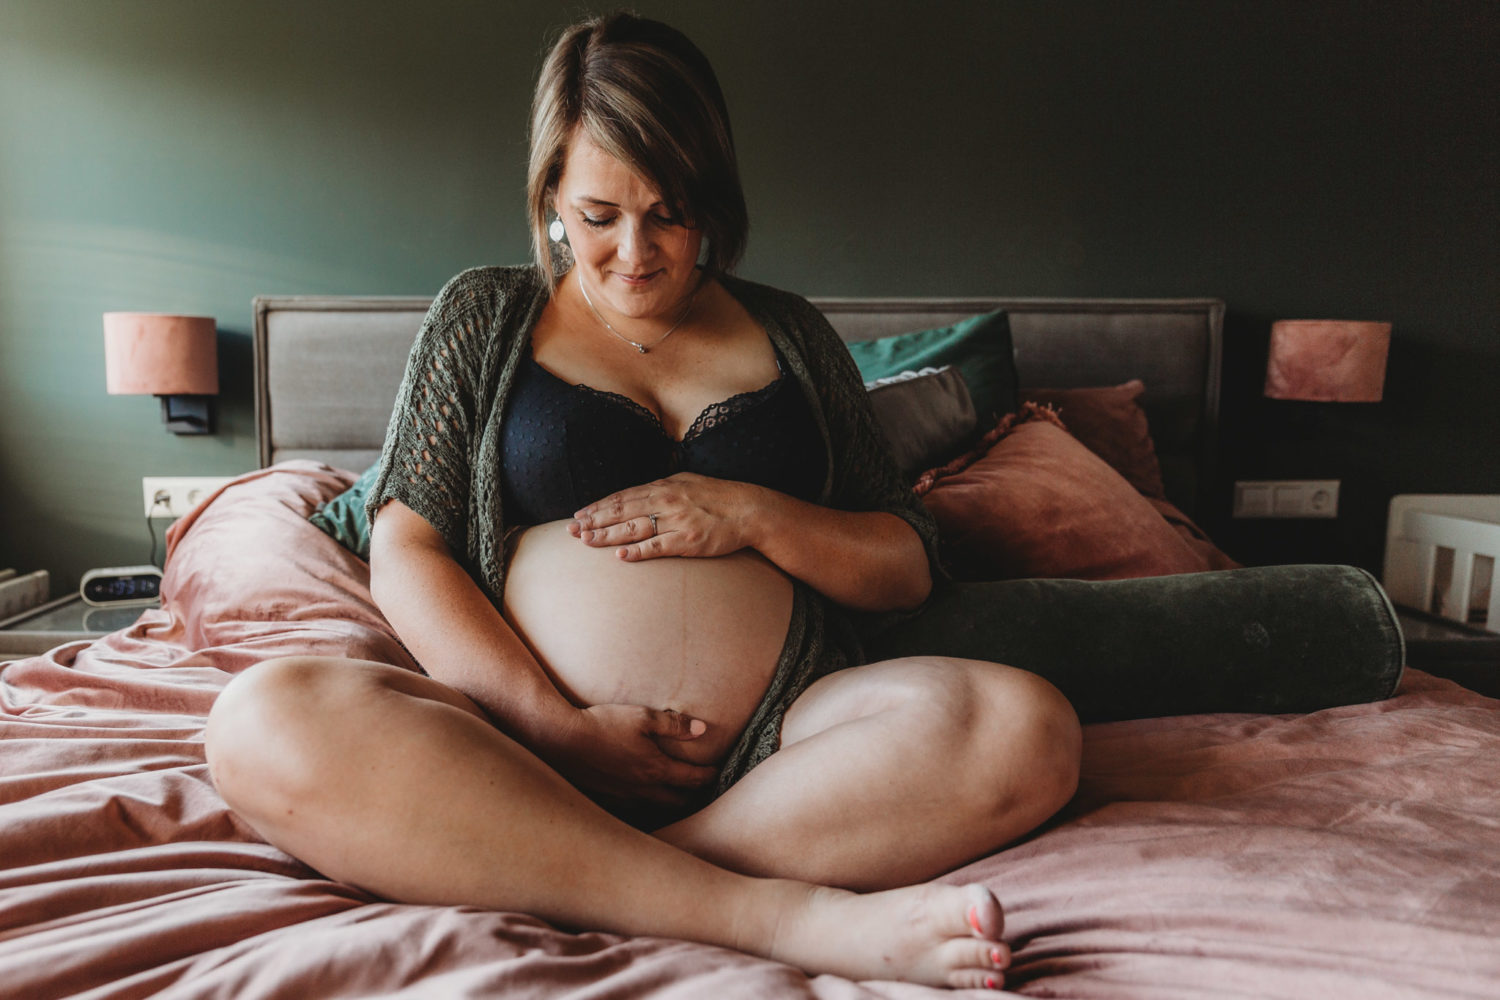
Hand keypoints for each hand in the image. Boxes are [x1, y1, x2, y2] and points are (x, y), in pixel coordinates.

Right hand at [540, 703, 717, 803]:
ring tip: (677, 797)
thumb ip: (674, 724)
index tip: (717, 772)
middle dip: (693, 796)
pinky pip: (633, 809)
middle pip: (678, 802)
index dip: (708, 776)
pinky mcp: (606, 800)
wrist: (562, 740)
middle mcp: (643, 790)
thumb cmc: (604, 724)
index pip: (692, 779)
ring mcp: (623, 798)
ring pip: (656, 809)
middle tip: (701, 789)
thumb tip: (702, 729)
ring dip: (670, 804)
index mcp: (656, 769)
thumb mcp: (643, 717)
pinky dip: (645, 806)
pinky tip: (643, 799)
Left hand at [570, 472, 762, 560]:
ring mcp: (677, 521)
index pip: (622, 497)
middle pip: (621, 511)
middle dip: (594, 521)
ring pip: (634, 528)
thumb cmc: (717, 497)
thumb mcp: (686, 482)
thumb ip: (661, 488)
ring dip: (607, 535)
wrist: (749, 509)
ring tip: (586, 541)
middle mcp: (666, 501)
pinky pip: (658, 546)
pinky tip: (620, 555)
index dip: (598, 506)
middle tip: (571, 530)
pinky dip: (638, 551)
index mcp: (663, 486)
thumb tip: (637, 494)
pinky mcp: (688, 540)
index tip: (579, 515)